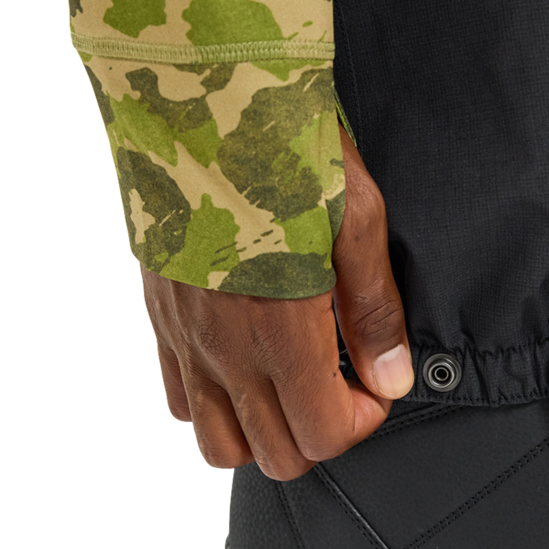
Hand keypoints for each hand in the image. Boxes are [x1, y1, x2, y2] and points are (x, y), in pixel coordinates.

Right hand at [141, 122, 413, 479]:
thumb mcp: (356, 218)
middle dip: (319, 432)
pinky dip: (215, 402)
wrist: (197, 94)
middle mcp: (224, 349)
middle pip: (276, 454)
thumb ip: (372, 311)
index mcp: (280, 330)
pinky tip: (246, 359)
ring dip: (264, 428)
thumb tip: (391, 379)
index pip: (324, 436)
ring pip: (219, 444)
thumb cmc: (282, 146)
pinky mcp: (158, 318)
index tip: (375, 382)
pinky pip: (178, 399)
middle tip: (342, 382)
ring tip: (292, 380)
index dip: (362, 421)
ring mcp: (184, 338)